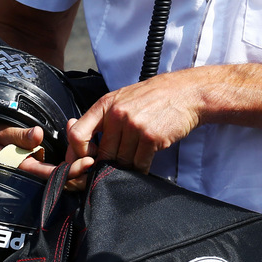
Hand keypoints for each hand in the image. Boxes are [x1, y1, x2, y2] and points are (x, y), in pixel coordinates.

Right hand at [0, 123, 92, 187]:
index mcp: (28, 169)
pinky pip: (67, 163)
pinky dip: (76, 153)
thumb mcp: (5, 134)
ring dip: (81, 160)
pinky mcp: (49, 162)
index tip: (88, 161)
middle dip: (82, 169)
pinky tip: (84, 140)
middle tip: (97, 155)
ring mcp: (44, 168)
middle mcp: (38, 173)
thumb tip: (37, 135)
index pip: (54, 175)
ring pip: (68, 171)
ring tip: (94, 144)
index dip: (72, 170)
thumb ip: (20, 136)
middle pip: (65, 178)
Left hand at [68, 72, 201, 172]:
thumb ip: (102, 119)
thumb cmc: (152, 98)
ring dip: (127, 167)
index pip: (76, 135)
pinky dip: (142, 168)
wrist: (185, 93)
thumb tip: (78, 140)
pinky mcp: (150, 137)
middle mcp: (116, 114)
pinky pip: (139, 163)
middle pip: (101, 153)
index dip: (78, 153)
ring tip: (134, 161)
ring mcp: (133, 125)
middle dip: (108, 163)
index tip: (88, 159)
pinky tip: (145, 162)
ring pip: (121, 161)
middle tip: (116, 166)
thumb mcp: (121, 100)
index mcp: (104, 105)